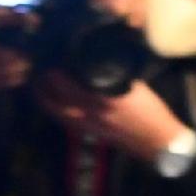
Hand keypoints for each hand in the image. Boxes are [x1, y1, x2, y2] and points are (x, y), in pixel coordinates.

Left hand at [36, 72, 188, 163]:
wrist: (156, 141)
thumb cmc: (150, 111)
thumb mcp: (135, 87)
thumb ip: (114, 75)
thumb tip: (98, 59)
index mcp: (101, 98)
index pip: (65, 81)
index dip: (55, 67)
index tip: (52, 55)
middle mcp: (88, 112)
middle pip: (52, 94)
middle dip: (43, 79)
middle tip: (40, 65)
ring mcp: (84, 123)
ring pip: (52, 108)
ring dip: (42, 94)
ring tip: (39, 81)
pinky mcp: (85, 131)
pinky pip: (60, 117)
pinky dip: (52, 106)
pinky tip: (52, 98)